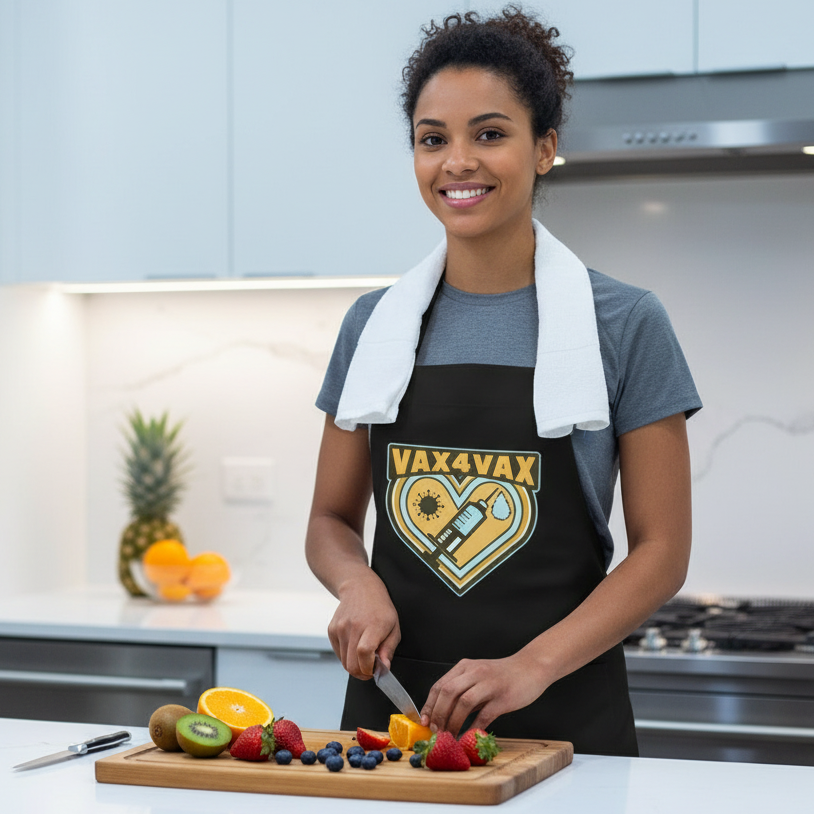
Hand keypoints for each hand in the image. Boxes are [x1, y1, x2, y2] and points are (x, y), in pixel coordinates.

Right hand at [327, 572, 399, 679]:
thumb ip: (389, 649)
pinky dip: (347, 656)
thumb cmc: (380, 608)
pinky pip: (338, 654)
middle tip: (370, 668)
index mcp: (372, 625)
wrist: (359, 588)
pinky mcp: (332, 630)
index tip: (375, 670)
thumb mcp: (394, 627)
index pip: (364, 653)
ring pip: (344, 662)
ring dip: (355, 665)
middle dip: (362, 673)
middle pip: (352, 664)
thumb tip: (384, 668)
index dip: (369, 668)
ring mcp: (340, 628)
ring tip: (364, 655)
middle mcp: (354, 626)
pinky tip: (355, 645)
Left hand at [420, 652, 549, 736]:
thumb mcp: (478, 676)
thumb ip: (463, 690)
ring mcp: (489, 684)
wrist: (531, 667)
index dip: (429, 705)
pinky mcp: (502, 697)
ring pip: (463, 702)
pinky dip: (473, 728)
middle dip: (438, 714)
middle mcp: (474, 673)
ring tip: (449, 736)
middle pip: (448, 692)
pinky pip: (484, 715)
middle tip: (436, 731)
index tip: (424, 722)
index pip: (439, 685)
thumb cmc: (503, 675)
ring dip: (453, 722)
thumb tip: (443, 714)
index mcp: (465, 667)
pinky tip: (468, 737)